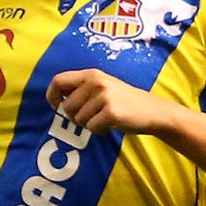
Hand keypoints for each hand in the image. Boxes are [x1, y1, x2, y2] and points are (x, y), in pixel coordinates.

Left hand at [46, 69, 166, 134]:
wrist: (153, 111)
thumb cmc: (123, 101)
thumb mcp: (102, 87)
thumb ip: (80, 89)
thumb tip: (55, 100)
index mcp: (91, 74)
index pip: (58, 80)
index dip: (51, 96)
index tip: (55, 106)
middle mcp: (96, 82)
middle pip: (66, 107)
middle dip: (75, 117)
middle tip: (93, 115)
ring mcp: (104, 96)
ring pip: (78, 120)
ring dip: (89, 124)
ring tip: (106, 117)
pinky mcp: (111, 112)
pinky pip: (91, 128)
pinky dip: (99, 131)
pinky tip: (112, 124)